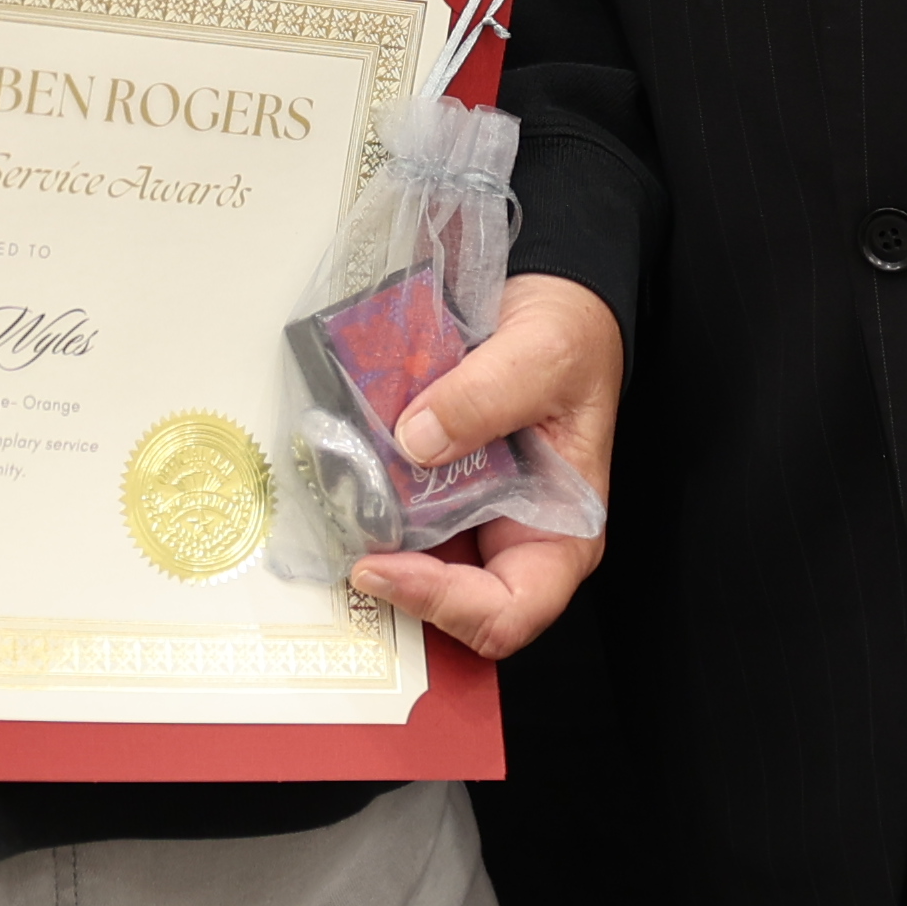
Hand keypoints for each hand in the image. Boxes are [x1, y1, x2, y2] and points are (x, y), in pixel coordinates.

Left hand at [341, 270, 621, 660]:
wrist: (553, 294)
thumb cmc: (573, 334)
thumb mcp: (542, 355)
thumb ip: (483, 397)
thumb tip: (416, 439)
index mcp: (561, 531)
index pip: (508, 611)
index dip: (444, 604)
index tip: (384, 568)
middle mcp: (514, 534)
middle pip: (449, 598)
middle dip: (394, 581)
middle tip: (344, 543)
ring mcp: (471, 510)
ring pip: (413, 559)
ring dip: (370, 541)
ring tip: (333, 507)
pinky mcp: (437, 482)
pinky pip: (396, 507)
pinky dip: (366, 499)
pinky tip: (341, 472)